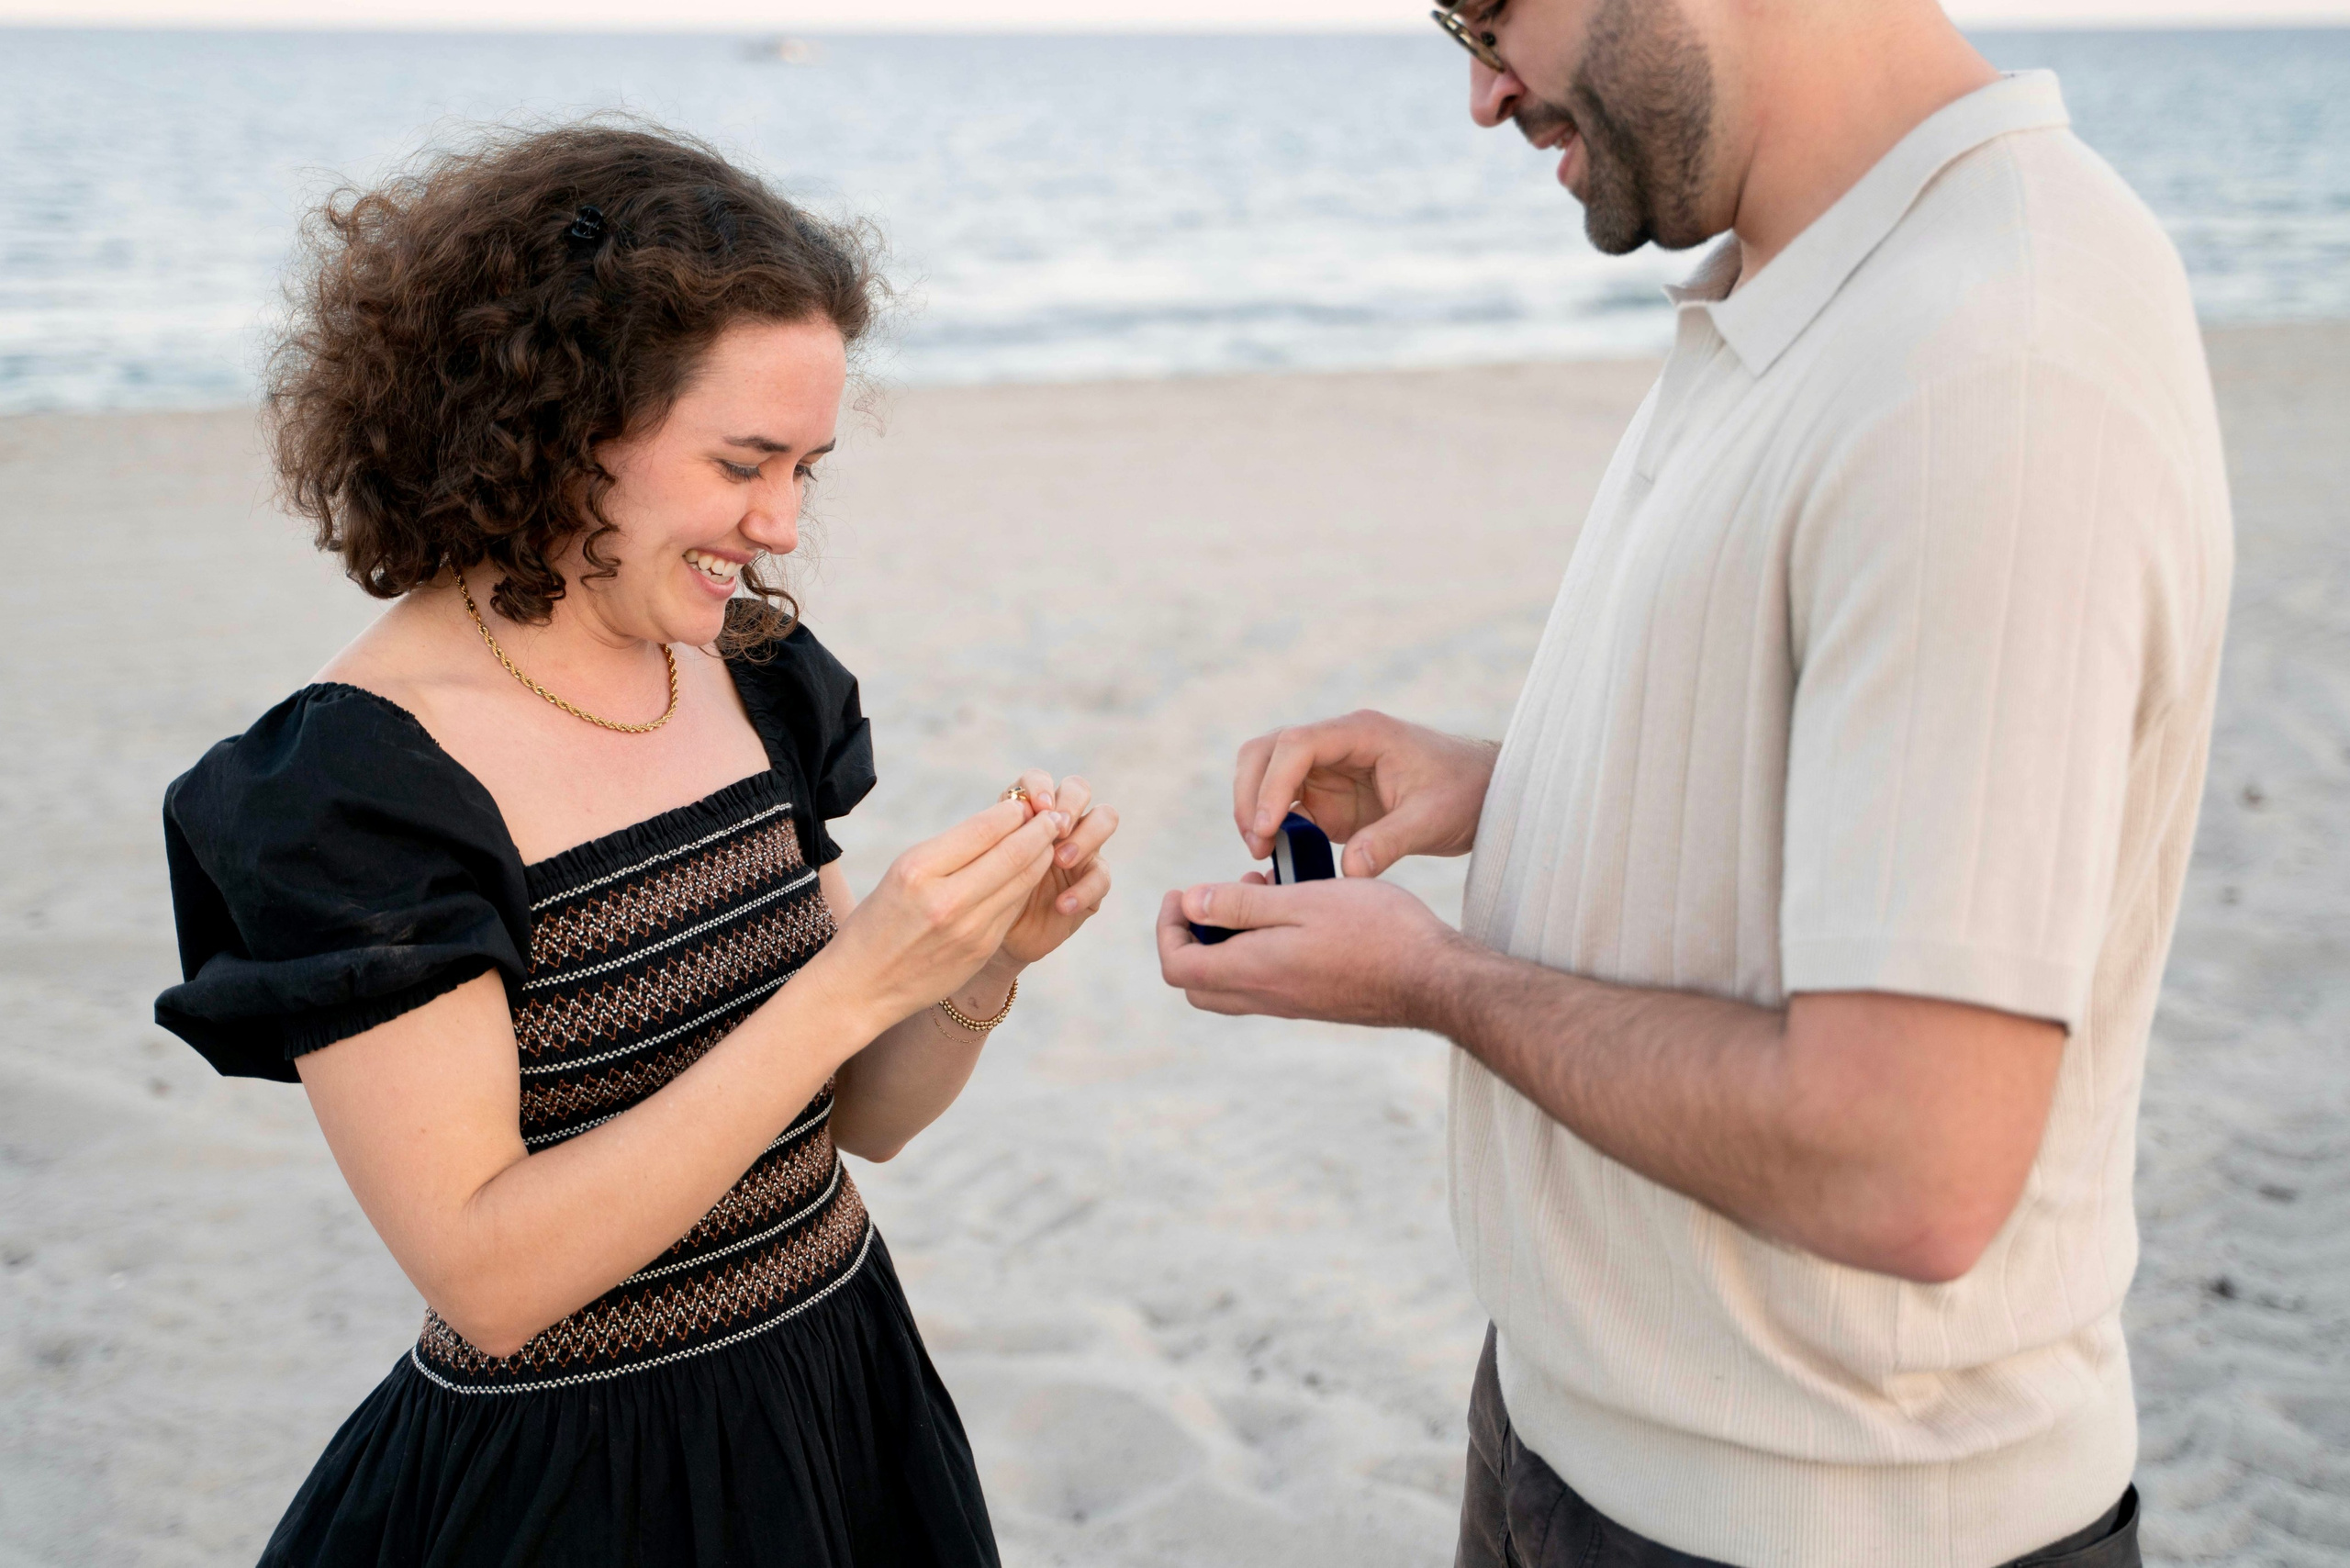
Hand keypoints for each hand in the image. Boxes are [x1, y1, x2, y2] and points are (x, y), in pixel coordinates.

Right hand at [814, 796, 1061, 1031]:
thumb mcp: (902, 874)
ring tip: (1050, 840)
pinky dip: (1027, 885)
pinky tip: (1030, 873)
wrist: (861, 986)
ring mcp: (969, 929)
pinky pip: (1014, 908)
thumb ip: (949, 851)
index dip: (1012, 812)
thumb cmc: (878, 920)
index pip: (983, 829)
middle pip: (1013, 854)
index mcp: (918, 871)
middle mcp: (946, 899)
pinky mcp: (982, 950)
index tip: (1024, 803)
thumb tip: (1002, 823)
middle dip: (1040, 830)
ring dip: (1041, 856)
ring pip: (1022, 881)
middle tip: (1054, 816)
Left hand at [996, 768, 1118, 967]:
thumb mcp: (980, 866)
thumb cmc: (983, 893)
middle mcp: (1057, 823)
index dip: (1040, 786)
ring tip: (1061, 860)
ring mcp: (1081, 848)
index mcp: (1026, 812)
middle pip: (1079, 788)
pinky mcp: (1093, 881)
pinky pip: (1101, 875)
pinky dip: (1083, 889)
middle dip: (1069, 804)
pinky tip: (1062, 904)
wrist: (994, 936)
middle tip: (1055, 830)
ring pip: (1104, 817)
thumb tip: (1012, 816)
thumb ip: (995, 840)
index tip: (1036, 808)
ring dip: (1086, 835)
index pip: (1039, 779)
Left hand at [1155, 877, 1460, 1026]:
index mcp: (1253, 971)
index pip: (1178, 966)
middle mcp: (1265, 996)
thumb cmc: (1375, 932)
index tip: (1181, 893)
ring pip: (1230, 982)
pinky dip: (1258, 948)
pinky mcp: (1313, 1001)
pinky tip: (1293, 911)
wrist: (1433, 979)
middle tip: (1210, 897)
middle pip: (1196, 982)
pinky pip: (1263, 981)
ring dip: (1228, 938)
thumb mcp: (1302, 901)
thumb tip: (1189, 904)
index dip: (1166, 929)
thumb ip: (1239, 906)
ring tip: (1259, 890)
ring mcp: (1290, 1004)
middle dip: (1190, 937)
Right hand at [1233, 711, 1498, 877]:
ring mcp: (1327, 769)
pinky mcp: (1326, 796)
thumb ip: (1390, 842)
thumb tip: (1349, 870)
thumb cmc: (1464, 793)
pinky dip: (1270, 827)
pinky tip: (1278, 857)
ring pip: (1264, 773)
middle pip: (1266, 751)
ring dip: (1253, 808)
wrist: (1483, 794)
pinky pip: (1283, 805)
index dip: (1273, 783)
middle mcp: (1336, 743)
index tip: (1266, 827)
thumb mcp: (1433, 819)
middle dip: (1250, 793)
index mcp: (1361, 733)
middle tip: (1256, 844)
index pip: (1297, 744)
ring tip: (1262, 852)